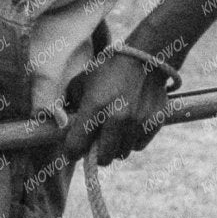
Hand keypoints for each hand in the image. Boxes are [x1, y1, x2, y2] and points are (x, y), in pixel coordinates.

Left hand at [60, 51, 172, 165]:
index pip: (77, 146)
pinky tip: (130, 125)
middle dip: (97, 153)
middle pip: (103, 159)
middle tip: (97, 143)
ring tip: (115, 130)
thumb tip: (63, 126)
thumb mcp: (81, 82)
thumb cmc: (108, 70)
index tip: (73, 149)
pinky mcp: (154, 123)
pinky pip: (138, 146)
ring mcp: (138, 122)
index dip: (72, 151)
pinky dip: (132, 140)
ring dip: (116, 146)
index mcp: (95, 105)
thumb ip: (70, 105)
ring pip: (122, 153)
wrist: (145, 59)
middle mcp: (117, 117)